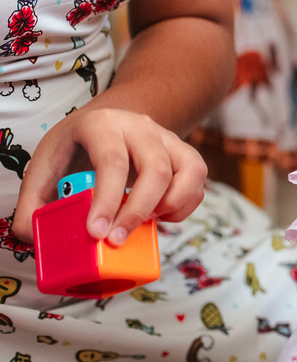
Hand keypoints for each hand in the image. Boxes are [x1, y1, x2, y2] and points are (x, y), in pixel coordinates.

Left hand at [12, 108, 206, 244]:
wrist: (110, 122)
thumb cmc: (77, 148)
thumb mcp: (46, 165)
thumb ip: (34, 201)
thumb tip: (32, 235)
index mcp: (102, 124)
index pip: (112, 161)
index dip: (107, 200)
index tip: (96, 232)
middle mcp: (141, 127)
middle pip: (156, 168)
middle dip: (139, 211)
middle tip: (117, 239)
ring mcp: (168, 138)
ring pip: (189, 171)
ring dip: (171, 206)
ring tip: (145, 224)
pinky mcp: (185, 154)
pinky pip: (198, 182)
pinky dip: (184, 206)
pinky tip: (160, 216)